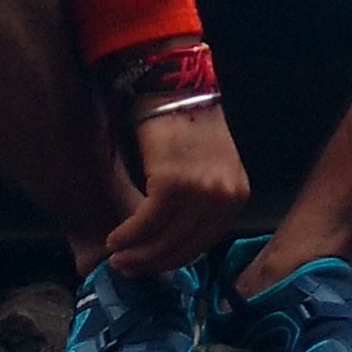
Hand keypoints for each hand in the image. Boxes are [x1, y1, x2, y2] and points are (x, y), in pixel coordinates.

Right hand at [101, 99, 252, 280]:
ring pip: (164, 239)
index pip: (204, 241)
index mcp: (236, 193)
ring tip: (116, 255)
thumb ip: (199, 199)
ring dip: (136, 252)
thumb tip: (171, 235)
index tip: (151, 264)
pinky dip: (128, 234)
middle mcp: (224, 197)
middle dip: (153, 261)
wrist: (173, 83)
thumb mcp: (207, 164)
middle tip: (127, 267)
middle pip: (185, 246)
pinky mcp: (173, 185)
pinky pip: (146, 222)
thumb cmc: (185, 119)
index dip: (174, 258)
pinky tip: (115, 238)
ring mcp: (200, 193)